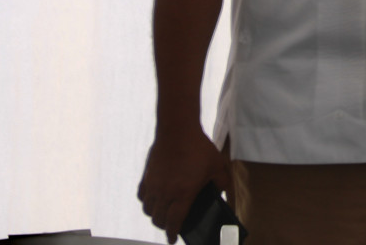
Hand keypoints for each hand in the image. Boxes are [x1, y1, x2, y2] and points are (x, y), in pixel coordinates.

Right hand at [138, 125, 229, 241]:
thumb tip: (224, 193)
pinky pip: (142, 196)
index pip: (174, 222)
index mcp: (183, 194)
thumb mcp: (217, 165)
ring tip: (163, 214)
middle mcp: (165, 193)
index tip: (172, 239)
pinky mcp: (147, 176)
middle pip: (159, 219)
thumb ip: (222, 182)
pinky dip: (146, 201)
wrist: (178, 131)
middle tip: (171, 225)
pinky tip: (153, 199)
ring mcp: (154, 185)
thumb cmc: (199, 148)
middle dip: (165, 226)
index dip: (173, 233)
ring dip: (154, 215)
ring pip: (148, 210)